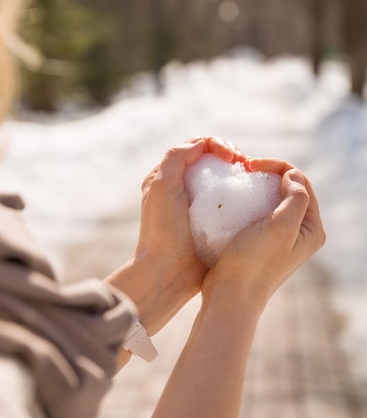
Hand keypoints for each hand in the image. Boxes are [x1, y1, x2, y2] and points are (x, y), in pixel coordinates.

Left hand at [106, 137, 245, 335]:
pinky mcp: (212, 223)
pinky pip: (230, 203)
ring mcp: (198, 206)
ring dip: (239, 175)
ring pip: (223, 180)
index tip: (232, 158)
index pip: (197, 147)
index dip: (217, 145)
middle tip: (246, 165)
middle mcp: (181, 188)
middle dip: (232, 156)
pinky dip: (242, 197)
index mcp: (167, 176)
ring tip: (253, 179)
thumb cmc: (163, 230)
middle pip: (212, 161)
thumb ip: (176, 158)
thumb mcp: (163, 187)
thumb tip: (202, 144)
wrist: (167, 273)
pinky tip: (254, 200)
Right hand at [202, 158, 325, 309]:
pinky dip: (247, 200)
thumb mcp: (281, 226)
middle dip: (267, 173)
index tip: (251, 166)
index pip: (301, 182)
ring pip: (271, 198)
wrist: (230, 295)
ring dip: (256, 186)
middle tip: (243, 169)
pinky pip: (258, 211)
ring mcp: (280, 237)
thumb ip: (295, 197)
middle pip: (288, 188)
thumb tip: (292, 175)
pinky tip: (232, 200)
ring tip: (237, 181)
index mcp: (312, 228)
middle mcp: (300, 232)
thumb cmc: (254, 262)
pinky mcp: (261, 241)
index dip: (277, 167)